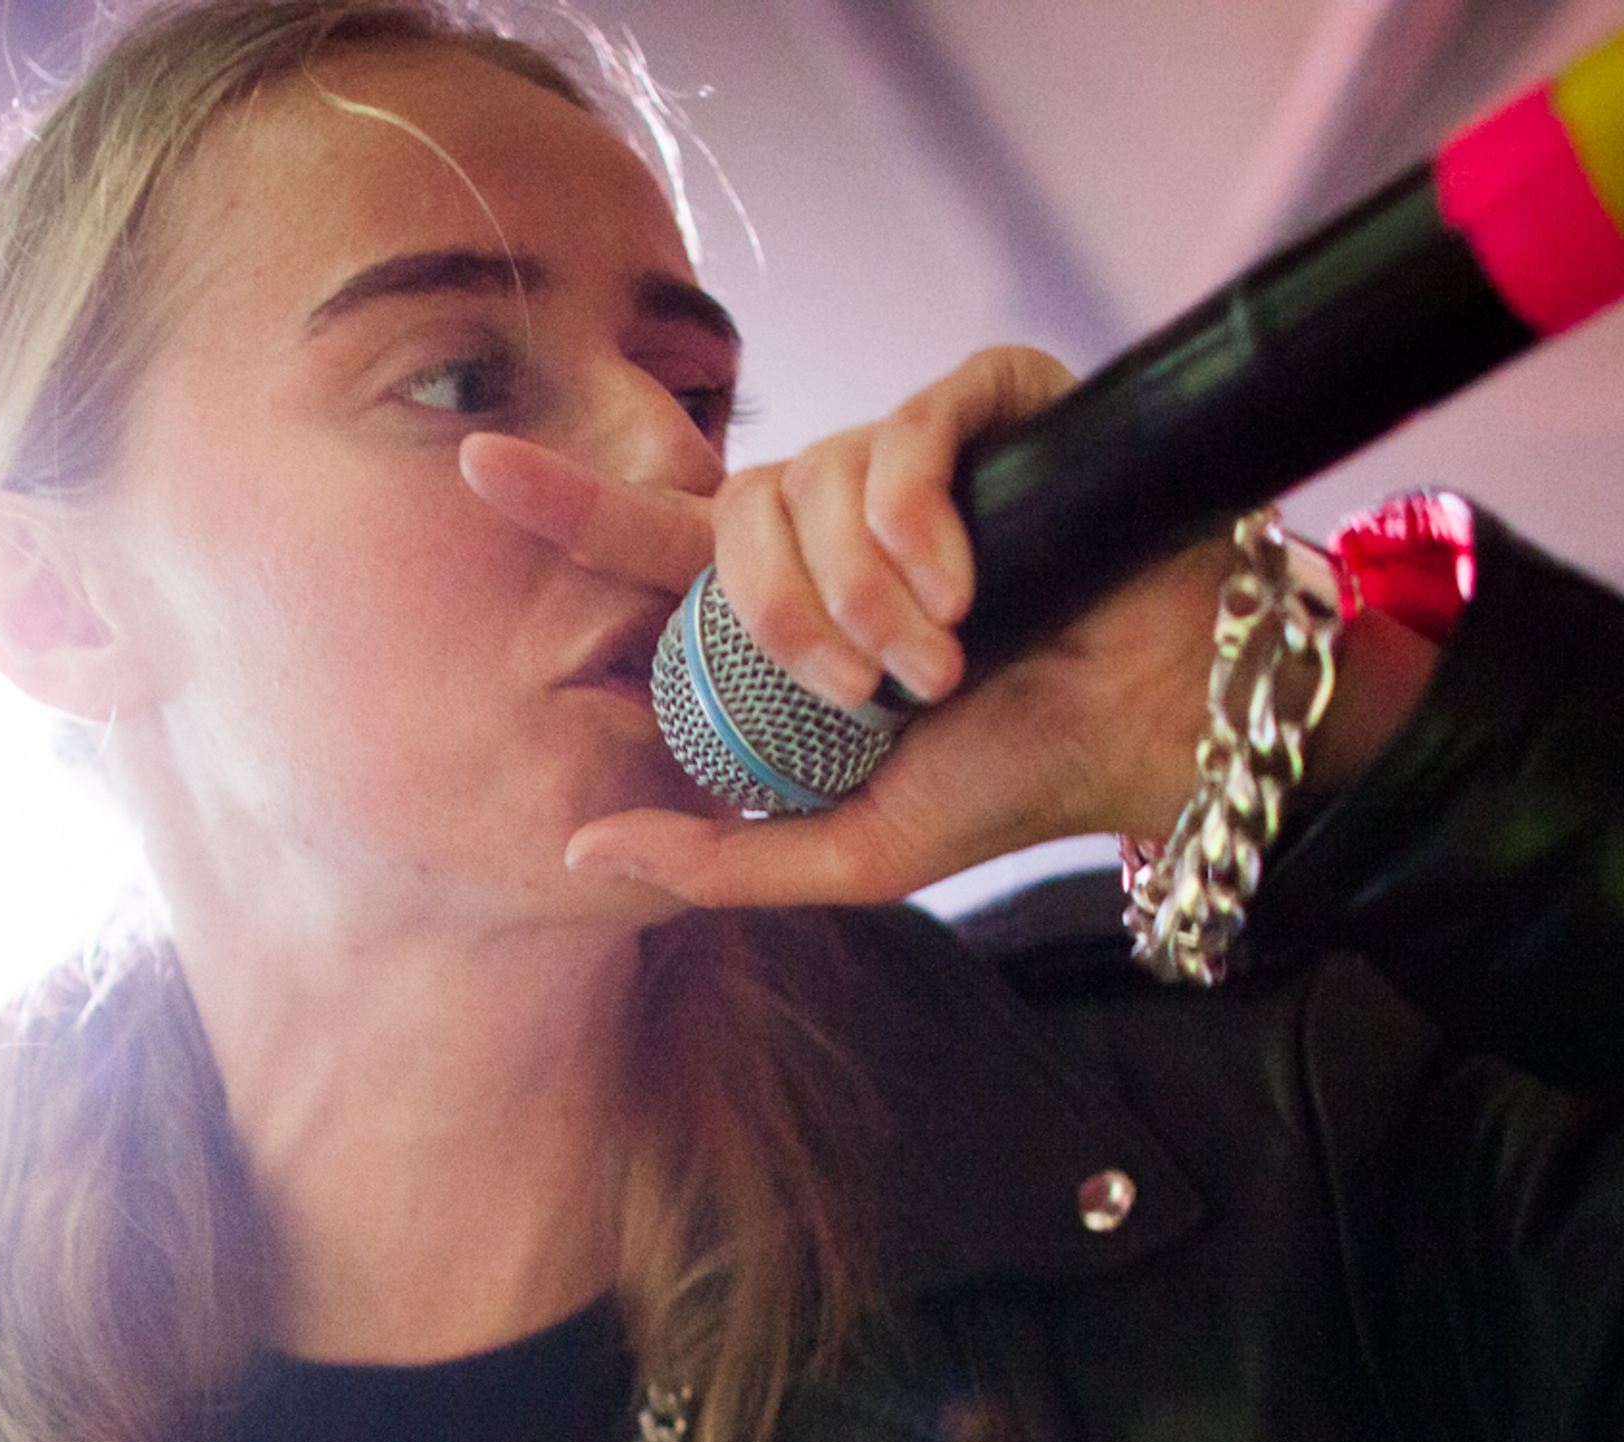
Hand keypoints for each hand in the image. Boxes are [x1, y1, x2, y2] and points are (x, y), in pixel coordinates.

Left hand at [460, 347, 1440, 908]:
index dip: (565, 503)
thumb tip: (577, 843)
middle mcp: (838, 512)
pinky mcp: (993, 402)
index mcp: (789, 599)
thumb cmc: (1010, 784)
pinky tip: (964, 589)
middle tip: (875, 691)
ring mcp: (917, 452)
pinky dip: (920, 520)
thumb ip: (715, 856)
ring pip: (821, 476)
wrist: (1149, 733)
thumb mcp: (844, 847)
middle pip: (737, 520)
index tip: (474, 469)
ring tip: (945, 657)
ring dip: (869, 590)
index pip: (654, 538)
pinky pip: (910, 429)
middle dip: (790, 619)